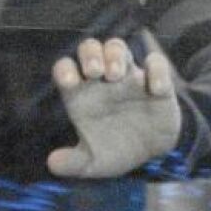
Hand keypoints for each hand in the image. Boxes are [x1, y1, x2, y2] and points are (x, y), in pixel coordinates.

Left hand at [47, 37, 180, 177]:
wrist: (153, 155)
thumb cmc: (117, 151)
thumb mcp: (94, 162)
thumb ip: (74, 163)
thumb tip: (53, 163)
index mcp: (83, 95)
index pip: (66, 69)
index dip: (65, 69)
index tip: (70, 82)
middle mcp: (103, 81)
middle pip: (91, 48)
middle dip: (90, 54)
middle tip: (95, 72)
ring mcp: (130, 79)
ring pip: (118, 47)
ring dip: (115, 54)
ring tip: (116, 75)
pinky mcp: (157, 83)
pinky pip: (156, 63)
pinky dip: (157, 70)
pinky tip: (156, 89)